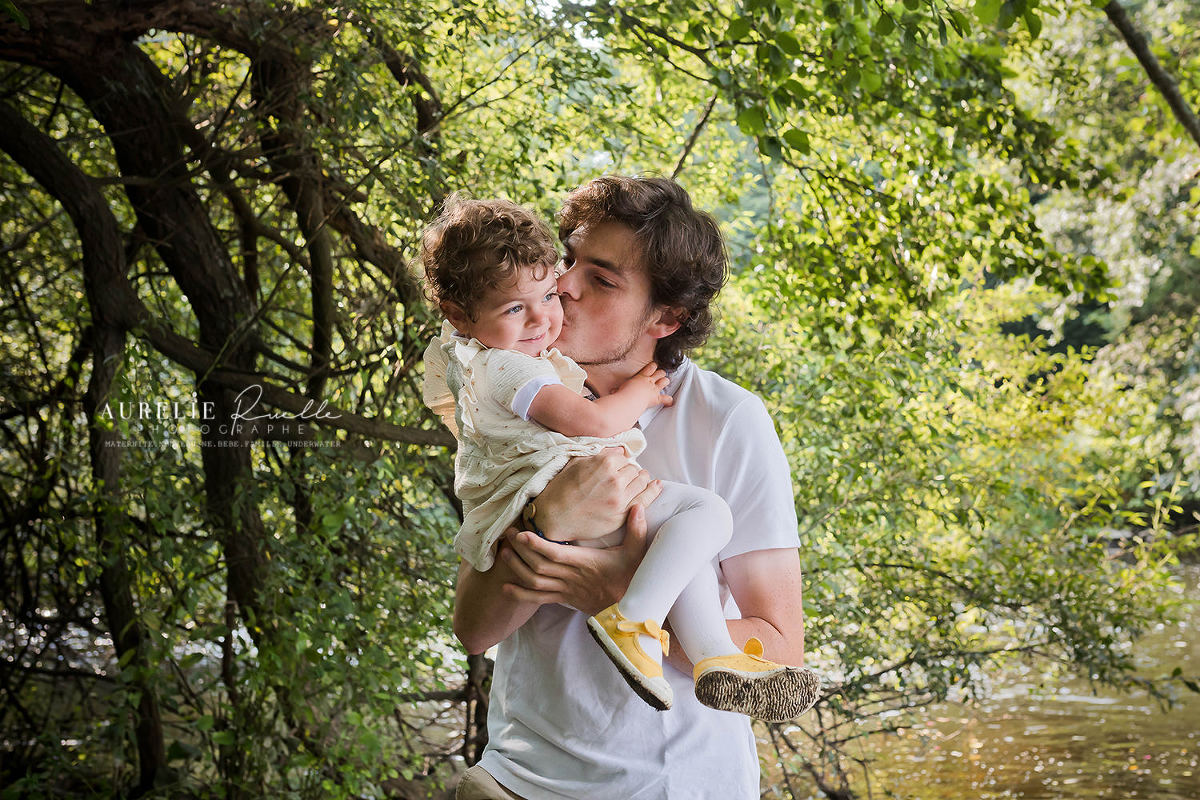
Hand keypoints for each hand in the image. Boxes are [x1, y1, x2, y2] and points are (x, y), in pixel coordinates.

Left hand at [500, 504, 651, 614]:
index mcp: (584, 563)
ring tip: (503, 553)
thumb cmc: (631, 578)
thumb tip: (637, 507)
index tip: (521, 532)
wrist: (629, 611)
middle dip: (519, 549)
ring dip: (516, 568)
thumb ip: (637, 530)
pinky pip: (538, 598)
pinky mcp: (563, 598)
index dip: (536, 544)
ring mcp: (565, 589)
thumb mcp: (637, 554)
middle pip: (538, 564)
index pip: (555, 553)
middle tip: (505, 533)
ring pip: (534, 581)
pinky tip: (505, 587)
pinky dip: (521, 594)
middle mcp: (571, 576)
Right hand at [534, 448, 661, 541]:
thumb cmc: (561, 488)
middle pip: (635, 470)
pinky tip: (656, 486)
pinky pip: (644, 500)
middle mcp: (615, 478)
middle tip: (626, 477)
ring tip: (639, 481)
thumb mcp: (577, 462)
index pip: (624, 458)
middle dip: (631, 472)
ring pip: (642, 482)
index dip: (621, 463)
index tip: (618, 468)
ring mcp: (619, 498)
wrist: (553, 517)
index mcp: (604, 462)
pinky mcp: (621, 515)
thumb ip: (601, 454)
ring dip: (641, 480)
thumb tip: (620, 451)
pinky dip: (653, 491)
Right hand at [620, 361, 672, 411]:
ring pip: (665, 381)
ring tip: (665, 383)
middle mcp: (649, 381)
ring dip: (665, 382)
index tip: (653, 367)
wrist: (629, 400)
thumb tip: (612, 391)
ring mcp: (654, 389)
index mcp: (640, 377)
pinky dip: (668, 400)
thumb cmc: (623, 394)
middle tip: (660, 375)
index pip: (650, 367)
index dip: (653, 366)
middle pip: (660, 373)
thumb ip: (618, 389)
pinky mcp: (656, 398)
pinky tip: (670, 401)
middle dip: (661, 374)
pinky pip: (666, 398)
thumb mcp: (619, 388)